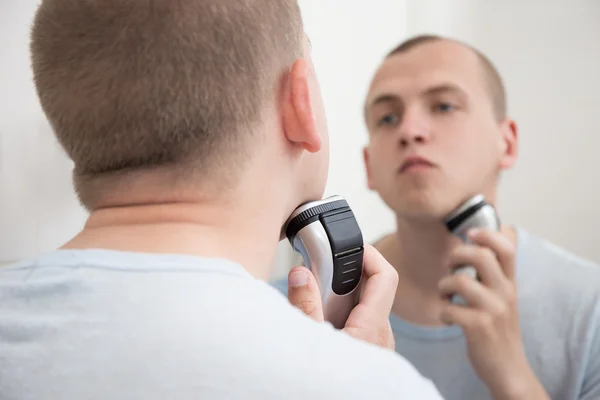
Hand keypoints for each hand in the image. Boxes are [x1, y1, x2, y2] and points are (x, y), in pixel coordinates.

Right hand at [286, 244, 395, 349]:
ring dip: (339, 298)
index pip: (385, 276)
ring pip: (365, 305)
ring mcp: (376, 344)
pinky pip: (361, 321)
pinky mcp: (368, 351)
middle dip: (343, 276)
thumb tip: (301, 274)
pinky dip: (342, 314)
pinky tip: (321, 322)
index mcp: (372, 329)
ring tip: (316, 302)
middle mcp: (380, 335)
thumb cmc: (328, 393)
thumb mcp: (307, 345)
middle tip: (317, 275)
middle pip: (372, 288)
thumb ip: (305, 307)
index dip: (368, 254)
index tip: (345, 248)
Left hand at [438, 229, 548, 399]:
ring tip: (445, 296)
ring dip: (444, 286)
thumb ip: (497, 271)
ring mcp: (494, 311)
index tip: (470, 234)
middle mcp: (505, 293)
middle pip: (481, 256)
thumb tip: (500, 232)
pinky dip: (442, 312)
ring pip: (461, 281)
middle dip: (457, 256)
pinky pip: (450, 309)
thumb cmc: (499, 329)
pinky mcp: (479, 328)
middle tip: (451, 267)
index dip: (487, 234)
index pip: (507, 247)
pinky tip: (448, 318)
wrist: (508, 369)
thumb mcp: (504, 297)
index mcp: (510, 283)